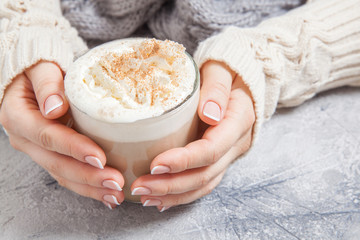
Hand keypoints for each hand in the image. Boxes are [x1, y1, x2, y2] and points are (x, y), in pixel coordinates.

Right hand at [0, 61, 123, 208]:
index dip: (74, 149)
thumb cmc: (39, 70)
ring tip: (116, 194)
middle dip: (88, 176)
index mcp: (19, 116)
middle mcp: (26, 139)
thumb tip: (54, 108)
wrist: (33, 78)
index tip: (99, 157)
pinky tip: (106, 194)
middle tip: (116, 182)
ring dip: (90, 188)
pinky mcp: (51, 155)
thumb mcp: (41, 67)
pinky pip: (67, 175)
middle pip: (57, 163)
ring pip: (63, 175)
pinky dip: (87, 187)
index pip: (47, 136)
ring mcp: (38, 151)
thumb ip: (47, 83)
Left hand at [131, 60, 254, 210]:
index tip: (155, 164)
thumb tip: (209, 114)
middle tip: (140, 187)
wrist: (239, 78)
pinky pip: (203, 182)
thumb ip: (217, 88)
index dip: (184, 161)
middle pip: (205, 174)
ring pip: (204, 184)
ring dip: (174, 195)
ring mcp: (229, 153)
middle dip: (171, 185)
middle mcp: (236, 143)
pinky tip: (161, 199)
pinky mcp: (219, 157)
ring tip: (145, 197)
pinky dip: (182, 193)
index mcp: (239, 120)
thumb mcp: (222, 68)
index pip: (212, 149)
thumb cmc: (227, 69)